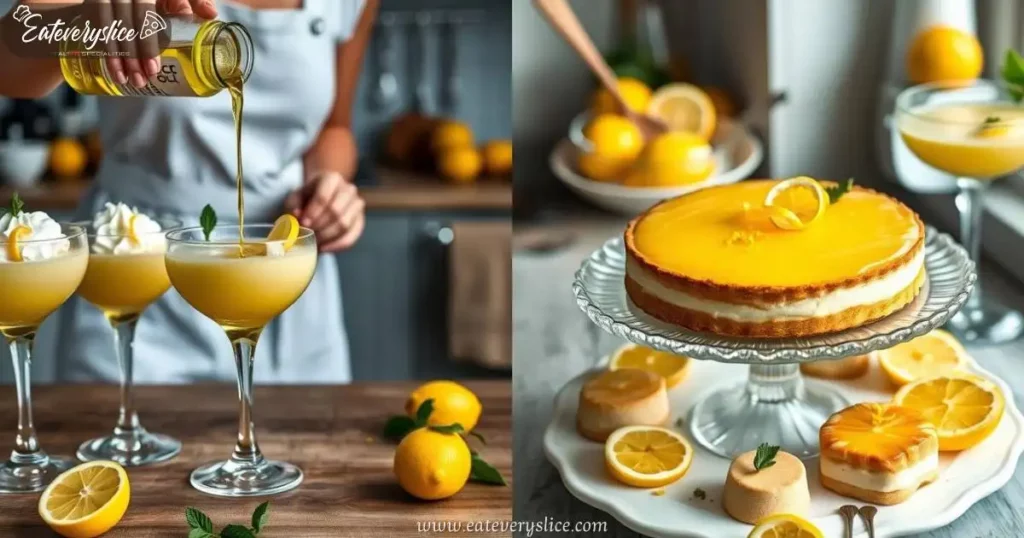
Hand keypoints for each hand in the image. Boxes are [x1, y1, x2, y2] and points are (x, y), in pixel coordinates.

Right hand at [93, 0, 217, 88]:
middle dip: (132, 54)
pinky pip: (94, 24)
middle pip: (125, 23)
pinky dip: (101, 47)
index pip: (145, 13)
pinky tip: (111, 68)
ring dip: (114, 55)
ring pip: (107, 24)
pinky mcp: (96, 0)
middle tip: (141, 79)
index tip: (154, 68)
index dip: (147, 42)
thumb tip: (211, 15)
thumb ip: (194, 0)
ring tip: (124, 80)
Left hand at [285, 172, 365, 252]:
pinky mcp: (360, 220)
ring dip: (327, 237)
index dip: (313, 212)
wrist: (324, 196)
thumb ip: (293, 206)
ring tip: (313, 242)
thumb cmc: (307, 197)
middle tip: (307, 235)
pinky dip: (337, 245)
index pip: (324, 197)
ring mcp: (357, 204)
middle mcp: (349, 189)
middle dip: (319, 226)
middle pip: (336, 211)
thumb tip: (297, 217)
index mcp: (332, 178)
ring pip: (345, 224)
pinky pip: (352, 236)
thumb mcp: (296, 197)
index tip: (303, 223)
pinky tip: (324, 248)